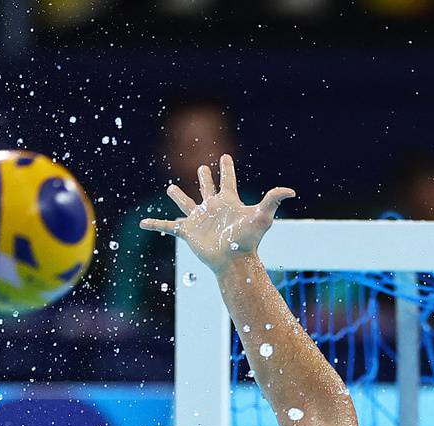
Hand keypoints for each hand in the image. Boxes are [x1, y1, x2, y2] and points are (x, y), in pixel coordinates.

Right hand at [139, 155, 294, 275]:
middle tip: (201, 168)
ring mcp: (199, 220)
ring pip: (186, 204)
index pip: (227, 180)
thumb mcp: (262, 216)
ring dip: (178, 196)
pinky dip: (155, 225)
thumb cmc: (247, 240)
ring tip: (171, 188)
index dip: (226, 168)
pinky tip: (142, 224)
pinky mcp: (188, 232)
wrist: (233, 261)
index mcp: (228, 202)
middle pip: (207, 189)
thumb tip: (291, 191)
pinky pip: (168, 226)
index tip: (224, 157)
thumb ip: (273, 200)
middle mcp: (213, 209)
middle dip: (204, 178)